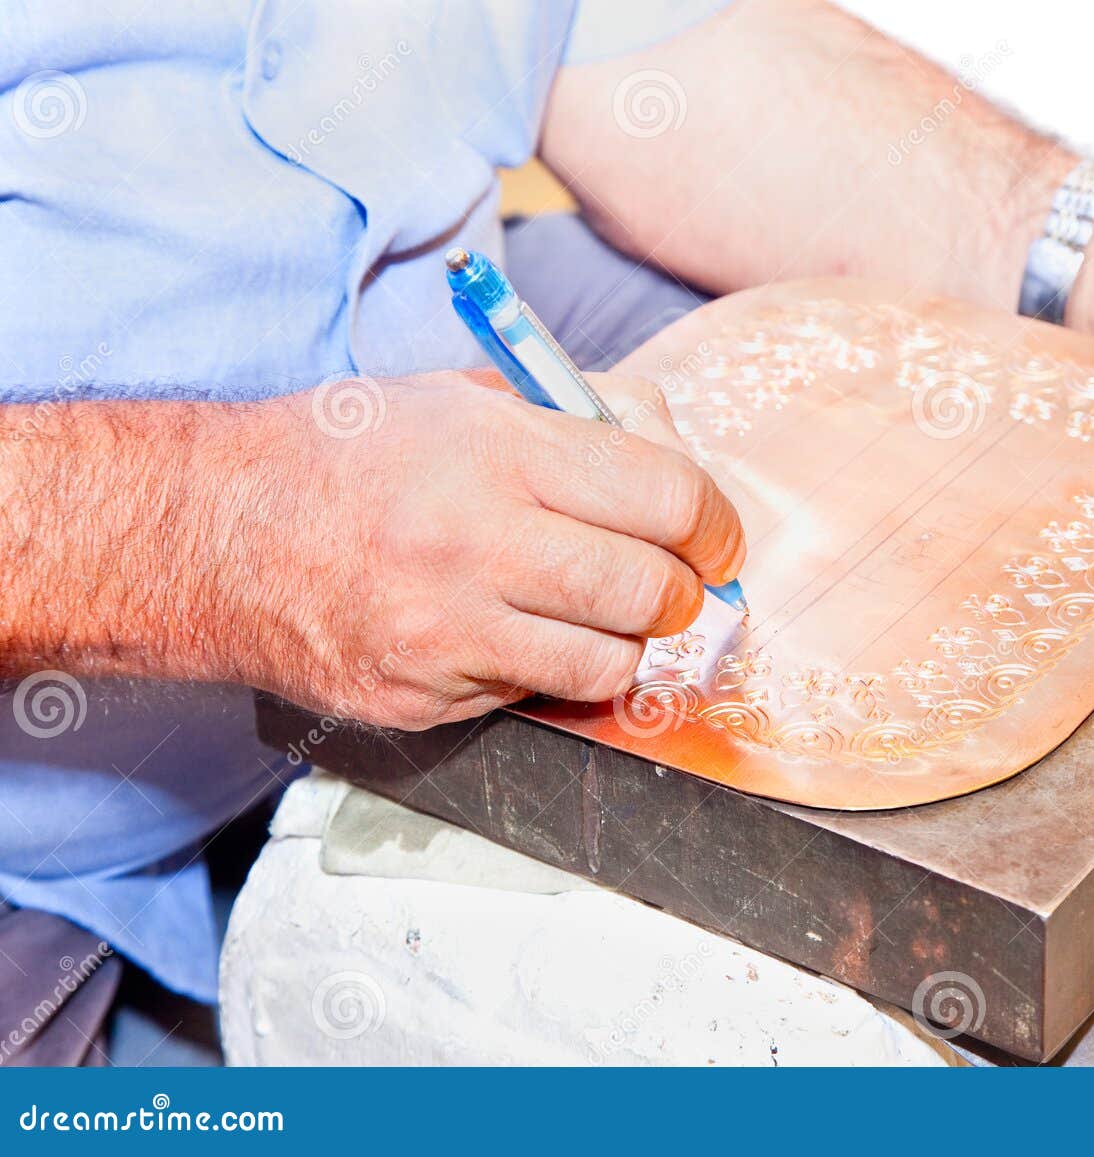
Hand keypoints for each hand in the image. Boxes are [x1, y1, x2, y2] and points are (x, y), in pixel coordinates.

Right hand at [230, 370, 743, 728]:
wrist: (211, 535)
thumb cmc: (347, 456)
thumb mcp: (461, 399)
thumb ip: (578, 421)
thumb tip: (678, 460)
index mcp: (494, 453)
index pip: (666, 496)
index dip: (715, 522)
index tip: (717, 537)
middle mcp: (472, 544)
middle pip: (650, 592)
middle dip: (683, 592)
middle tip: (672, 583)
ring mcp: (444, 633)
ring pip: (609, 664)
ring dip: (626, 641)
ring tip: (596, 612)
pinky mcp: (422, 699)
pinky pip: (533, 695)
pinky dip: (544, 669)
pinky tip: (509, 632)